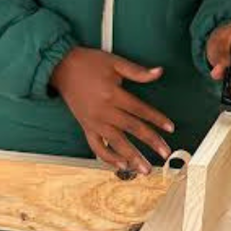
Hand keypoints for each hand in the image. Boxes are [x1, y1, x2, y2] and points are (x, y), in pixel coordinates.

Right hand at [50, 47, 173, 174]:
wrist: (61, 68)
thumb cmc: (88, 63)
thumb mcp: (115, 62)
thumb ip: (138, 71)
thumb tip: (158, 72)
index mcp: (112, 94)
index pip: (140, 110)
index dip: (157, 119)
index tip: (170, 128)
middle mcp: (104, 111)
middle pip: (132, 129)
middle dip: (151, 142)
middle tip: (165, 153)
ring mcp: (94, 122)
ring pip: (116, 143)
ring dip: (132, 157)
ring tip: (145, 168)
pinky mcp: (85, 127)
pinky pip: (97, 147)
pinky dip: (108, 158)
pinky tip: (121, 165)